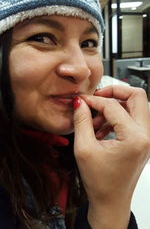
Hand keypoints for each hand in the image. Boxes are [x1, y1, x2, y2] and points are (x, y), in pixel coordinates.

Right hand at [73, 85, 149, 228]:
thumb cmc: (100, 182)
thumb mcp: (84, 149)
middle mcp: (146, 136)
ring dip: (115, 106)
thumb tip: (80, 102)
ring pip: (135, 106)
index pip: (113, 106)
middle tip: (97, 97)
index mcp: (134, 138)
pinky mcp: (141, 140)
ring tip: (95, 119)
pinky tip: (100, 128)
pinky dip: (117, 117)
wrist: (111, 202)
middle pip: (136, 96)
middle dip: (115, 92)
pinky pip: (132, 118)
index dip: (94, 100)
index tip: (82, 101)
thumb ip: (81, 121)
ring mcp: (146, 138)